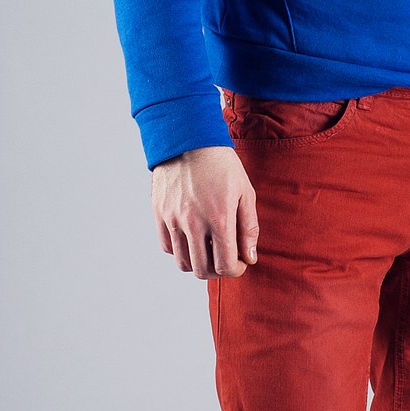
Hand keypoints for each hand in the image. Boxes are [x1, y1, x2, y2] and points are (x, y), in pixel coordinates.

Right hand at [151, 146, 258, 278]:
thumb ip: (249, 228)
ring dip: (198, 263)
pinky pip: (167, 247)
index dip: (236, 270)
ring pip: (183, 263)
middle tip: (224, 258)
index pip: (225, 266)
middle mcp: (193, 223)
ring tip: (208, 250)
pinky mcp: (159, 214)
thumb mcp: (245, 193)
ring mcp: (173, 219)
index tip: (240, 261)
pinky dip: (180, 250)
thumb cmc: (222, 165)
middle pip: (202, 270)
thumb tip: (250, 257)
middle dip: (218, 270)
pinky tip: (191, 238)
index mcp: (219, 219)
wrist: (189, 140)